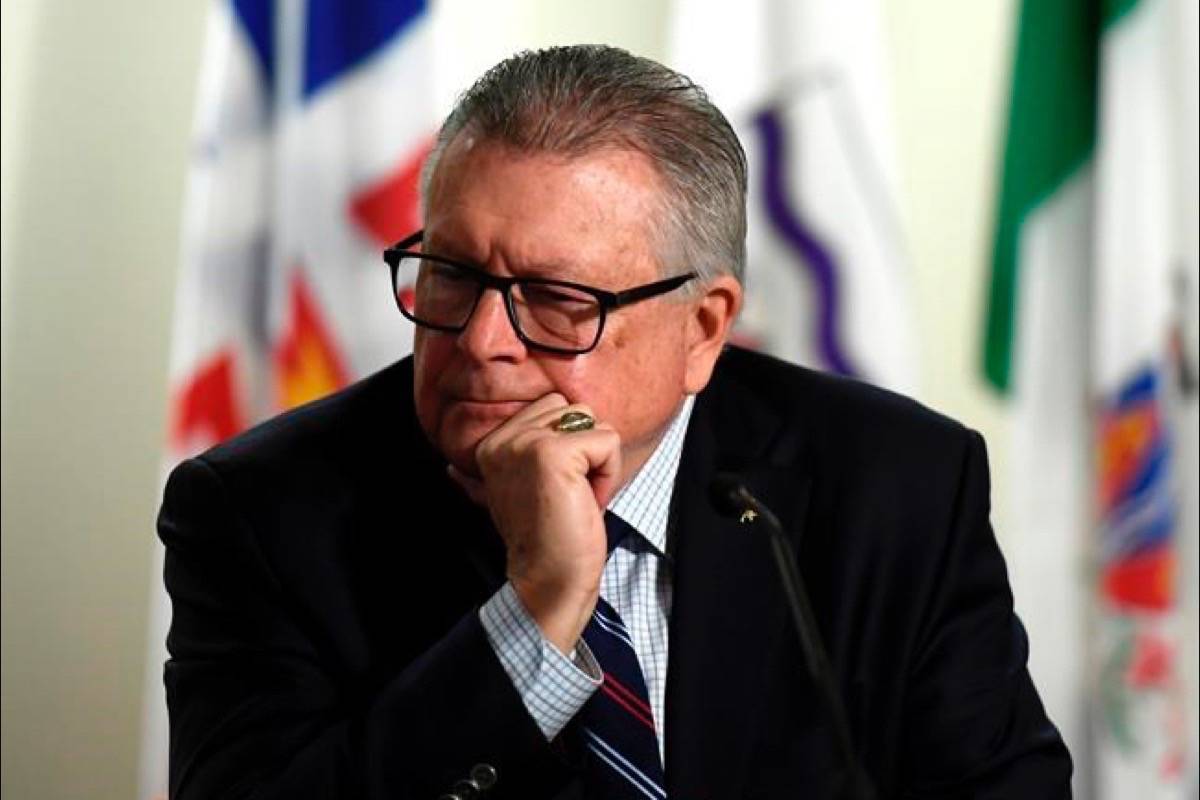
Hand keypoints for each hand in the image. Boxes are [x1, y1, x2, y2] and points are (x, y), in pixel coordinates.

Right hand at [448, 393, 620, 652]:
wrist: (547, 580)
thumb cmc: (541, 540)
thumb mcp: (511, 496)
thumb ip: (497, 471)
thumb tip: (452, 471)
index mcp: (491, 445)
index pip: (552, 407)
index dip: (569, 448)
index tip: (554, 489)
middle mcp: (504, 439)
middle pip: (574, 409)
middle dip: (586, 448)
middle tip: (569, 491)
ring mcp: (527, 443)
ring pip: (593, 422)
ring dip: (598, 462)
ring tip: (577, 496)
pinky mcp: (554, 454)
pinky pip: (609, 440)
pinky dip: (609, 475)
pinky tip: (586, 501)